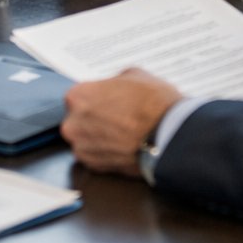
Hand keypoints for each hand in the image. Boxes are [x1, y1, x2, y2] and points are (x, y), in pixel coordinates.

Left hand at [61, 68, 181, 176]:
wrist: (169, 135)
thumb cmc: (153, 103)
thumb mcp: (133, 75)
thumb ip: (113, 83)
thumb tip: (113, 89)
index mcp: (78, 96)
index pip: (79, 97)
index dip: (96, 99)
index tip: (107, 103)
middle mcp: (72, 123)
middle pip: (78, 119)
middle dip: (94, 119)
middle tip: (117, 119)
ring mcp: (81, 147)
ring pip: (85, 140)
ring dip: (99, 138)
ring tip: (122, 134)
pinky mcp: (94, 167)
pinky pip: (94, 156)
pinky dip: (106, 153)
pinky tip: (123, 147)